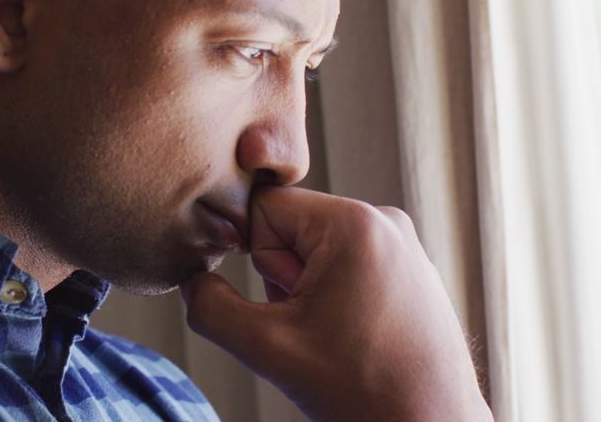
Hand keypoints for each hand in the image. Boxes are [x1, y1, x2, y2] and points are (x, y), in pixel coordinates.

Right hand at [179, 186, 491, 420]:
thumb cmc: (364, 392)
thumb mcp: (267, 347)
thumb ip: (211, 306)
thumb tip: (191, 280)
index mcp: (354, 223)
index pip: (262, 208)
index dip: (254, 258)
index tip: (284, 304)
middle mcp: (384, 220)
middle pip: (289, 228)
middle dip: (284, 278)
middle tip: (313, 327)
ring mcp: (401, 244)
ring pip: (314, 250)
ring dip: (308, 292)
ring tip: (336, 336)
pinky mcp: (408, 267)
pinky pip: (344, 265)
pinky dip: (335, 299)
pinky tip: (354, 337)